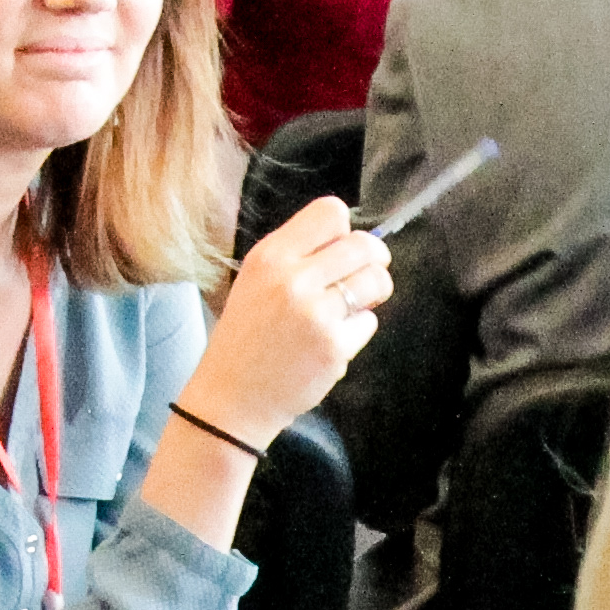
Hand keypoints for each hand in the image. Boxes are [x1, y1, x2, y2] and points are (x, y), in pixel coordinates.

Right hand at [177, 192, 394, 441]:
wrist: (233, 397)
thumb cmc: (247, 338)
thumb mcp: (255, 280)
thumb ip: (297, 255)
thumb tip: (350, 239)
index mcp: (271, 256)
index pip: (331, 212)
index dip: (346, 231)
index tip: (342, 251)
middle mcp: (293, 279)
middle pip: (365, 244)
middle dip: (374, 260)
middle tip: (364, 278)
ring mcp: (315, 314)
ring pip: (376, 281)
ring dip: (372, 294)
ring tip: (349, 309)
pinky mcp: (334, 346)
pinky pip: (368, 322)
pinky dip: (356, 332)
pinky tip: (330, 342)